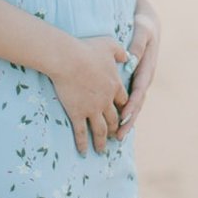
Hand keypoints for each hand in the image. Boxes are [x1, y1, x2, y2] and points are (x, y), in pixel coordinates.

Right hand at [47, 33, 131, 154]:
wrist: (68, 59)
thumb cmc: (87, 49)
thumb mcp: (109, 45)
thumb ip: (120, 52)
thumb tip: (128, 56)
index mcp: (114, 85)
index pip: (123, 101)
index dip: (124, 109)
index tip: (124, 116)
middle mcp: (106, 100)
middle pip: (114, 118)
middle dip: (116, 128)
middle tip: (116, 137)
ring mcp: (92, 109)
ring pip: (100, 129)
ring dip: (102, 141)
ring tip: (102, 151)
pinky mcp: (77, 113)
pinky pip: (81, 132)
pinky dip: (83, 144)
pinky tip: (83, 152)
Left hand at [117, 1, 160, 133]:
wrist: (148, 21)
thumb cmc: (144, 24)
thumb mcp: (143, 30)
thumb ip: (137, 44)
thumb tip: (131, 60)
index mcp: (148, 67)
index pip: (139, 90)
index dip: (131, 104)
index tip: (123, 116)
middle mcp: (145, 76)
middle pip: (137, 103)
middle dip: (128, 120)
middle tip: (119, 135)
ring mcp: (141, 79)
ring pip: (134, 103)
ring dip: (126, 120)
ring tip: (118, 136)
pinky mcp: (135, 79)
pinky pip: (130, 98)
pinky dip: (124, 111)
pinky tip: (117, 122)